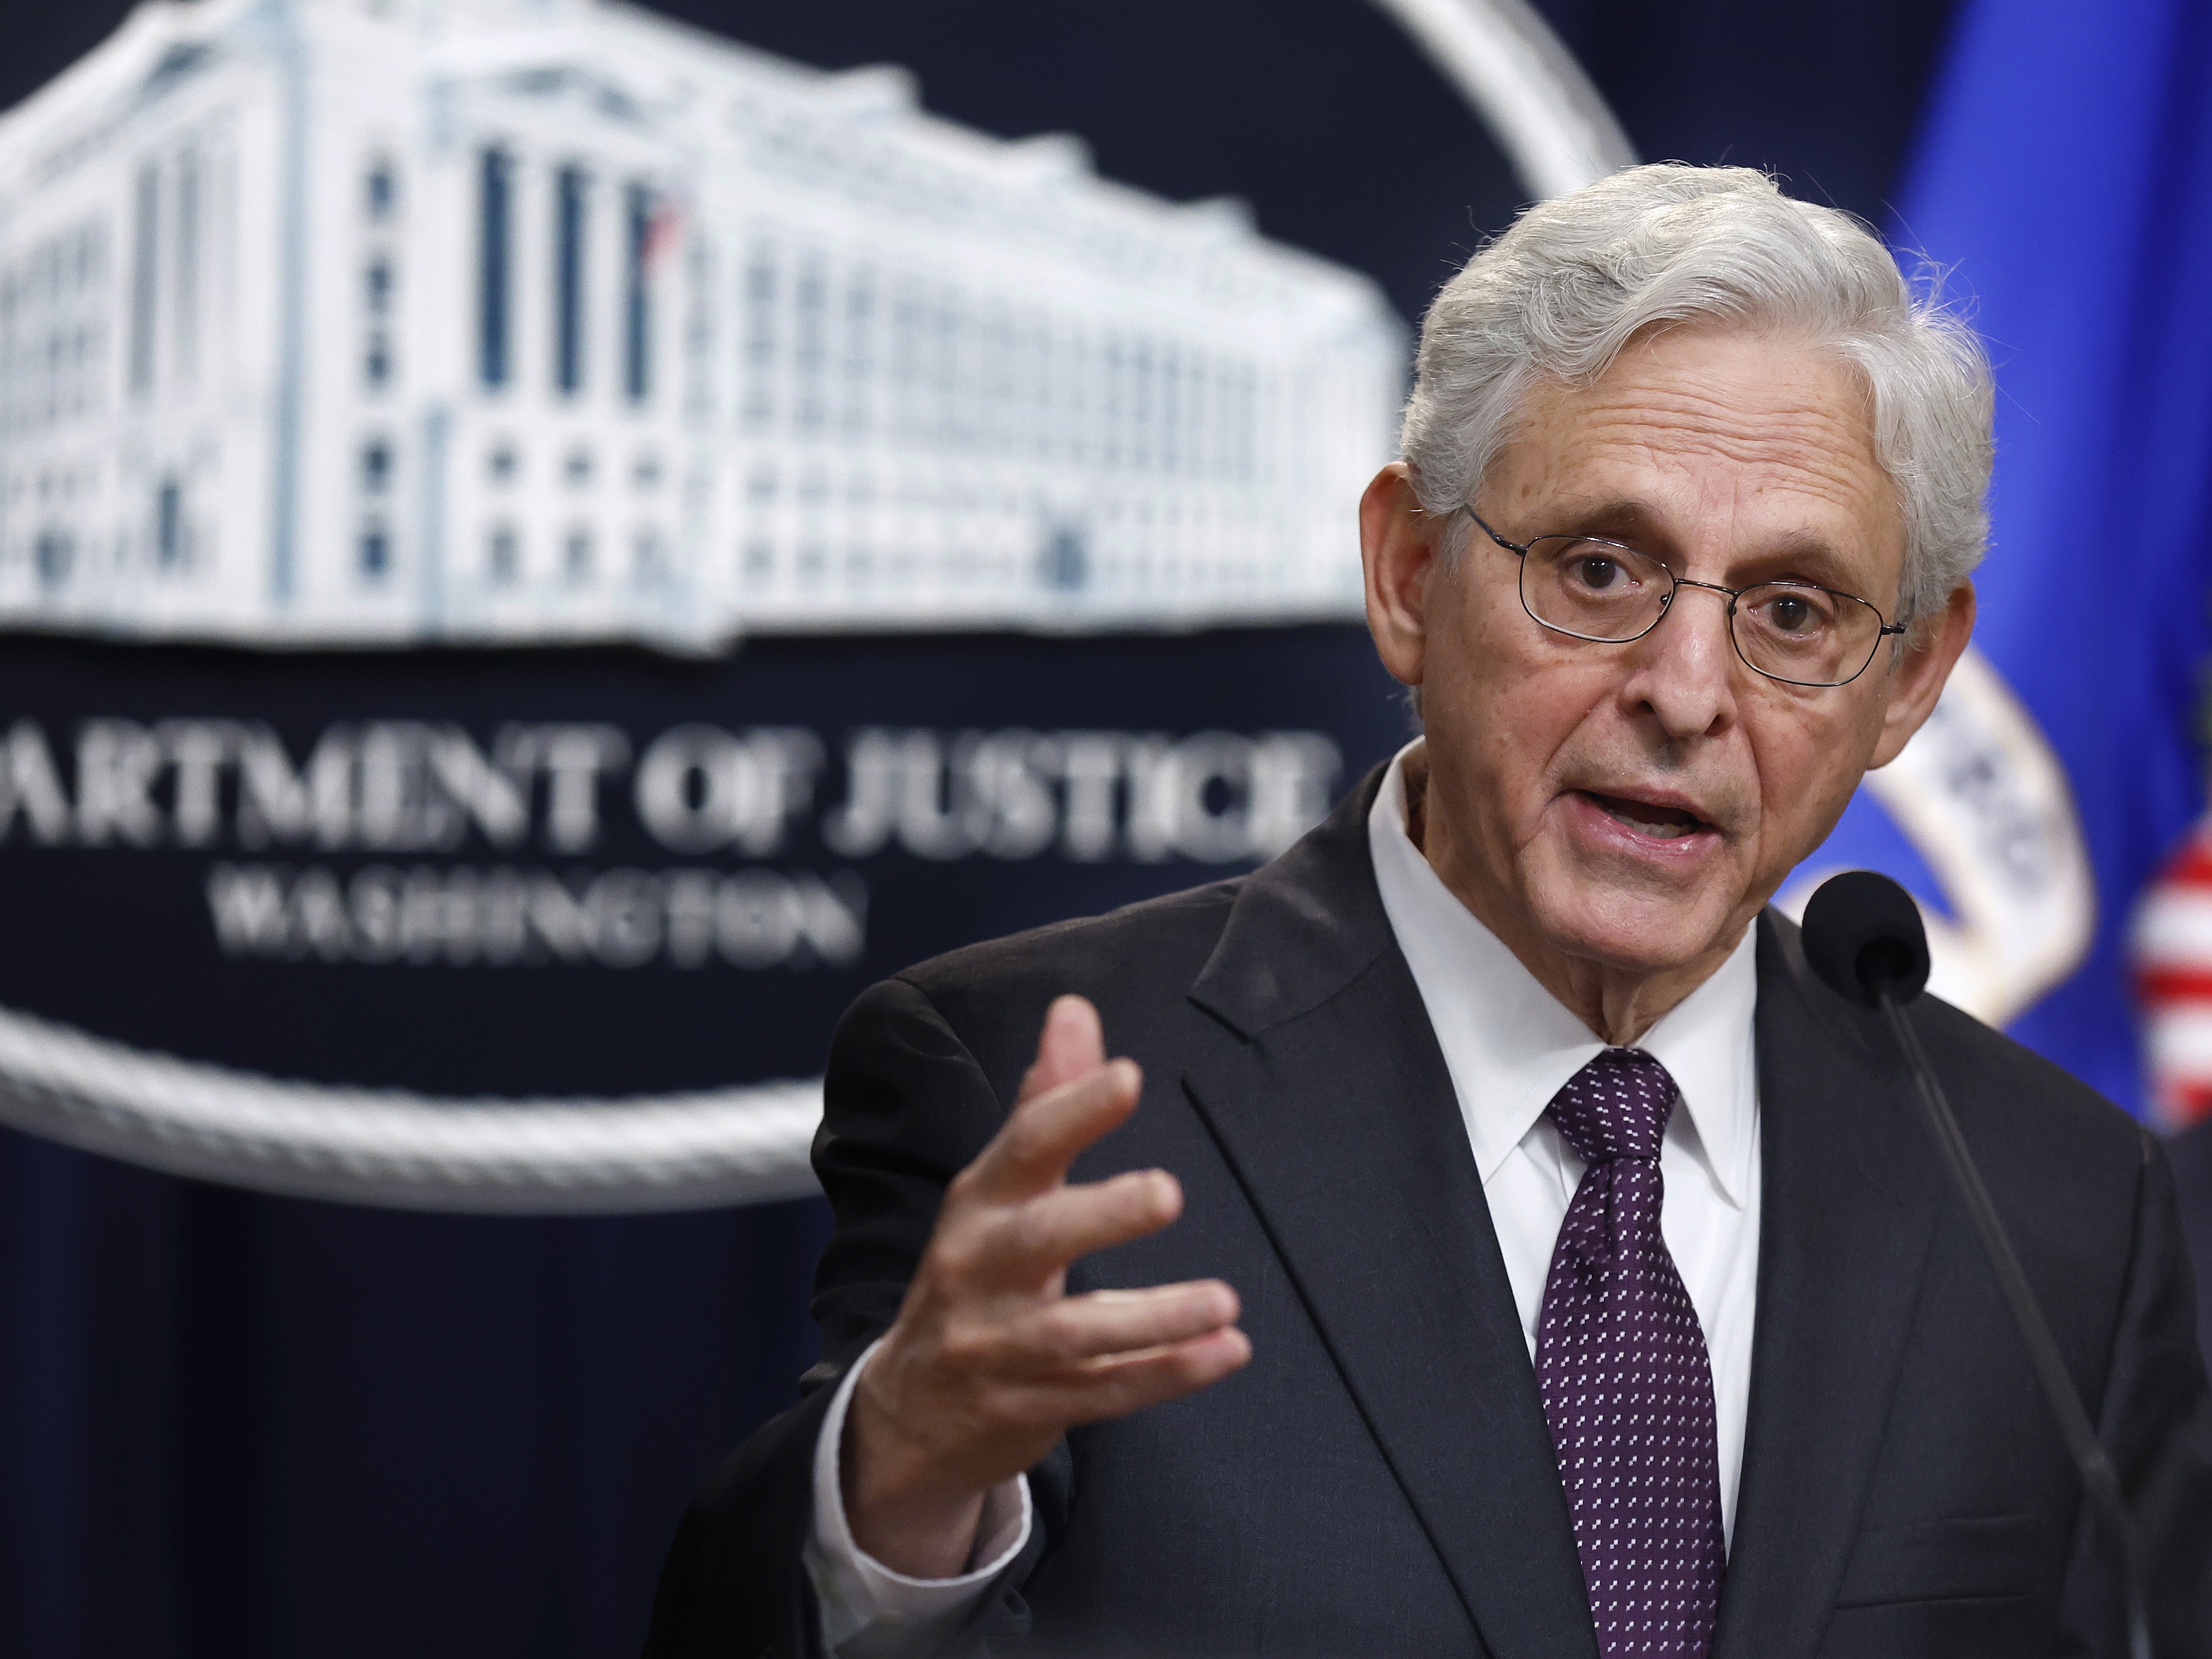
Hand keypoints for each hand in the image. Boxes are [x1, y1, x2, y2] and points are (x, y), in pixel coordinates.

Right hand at [842, 994, 1249, 1576]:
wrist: (905, 1414)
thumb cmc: (974, 1273)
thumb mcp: (996, 1188)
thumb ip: (1045, 1101)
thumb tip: (1075, 1008)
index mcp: (978, 1205)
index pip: (1022, 1148)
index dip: (1072, 1110)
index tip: (1129, 1075)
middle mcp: (978, 1272)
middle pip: (1038, 1239)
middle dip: (1102, 1214)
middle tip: (1169, 1190)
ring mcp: (999, 1348)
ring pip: (1075, 1333)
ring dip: (1154, 1319)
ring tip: (1226, 1300)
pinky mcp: (1028, 1409)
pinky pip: (1104, 1394)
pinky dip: (1167, 1375)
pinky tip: (1228, 1350)